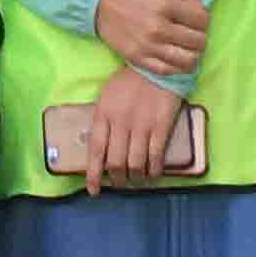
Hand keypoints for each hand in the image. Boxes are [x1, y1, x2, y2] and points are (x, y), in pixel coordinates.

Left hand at [86, 65, 186, 192]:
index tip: (94, 190)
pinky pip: (155, 156)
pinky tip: (153, 174)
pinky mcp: (161, 126)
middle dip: (117, 179)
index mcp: (103, 113)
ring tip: (136, 181)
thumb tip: (100, 146)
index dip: (94, 174)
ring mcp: (141, 125)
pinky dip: (154, 170)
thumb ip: (103, 119)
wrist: (158, 65)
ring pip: (135, 164)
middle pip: (116, 162)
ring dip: (135, 178)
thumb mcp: (107, 95)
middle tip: (120, 183)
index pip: (96, 151)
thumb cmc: (130, 80)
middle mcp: (120, 122)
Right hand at [91, 0, 208, 82]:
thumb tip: (202, 10)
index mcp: (165, 5)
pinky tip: (178, 58)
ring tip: (189, 48)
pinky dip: (179, 67)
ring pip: (187, 60)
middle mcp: (158, 28)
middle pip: (198, 41)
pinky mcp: (138, 58)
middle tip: (194, 33)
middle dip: (201, 36)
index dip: (205, 20)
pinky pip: (167, 70)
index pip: (202, 20)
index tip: (198, 19)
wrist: (98, 1)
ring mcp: (148, 46)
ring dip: (195, 55)